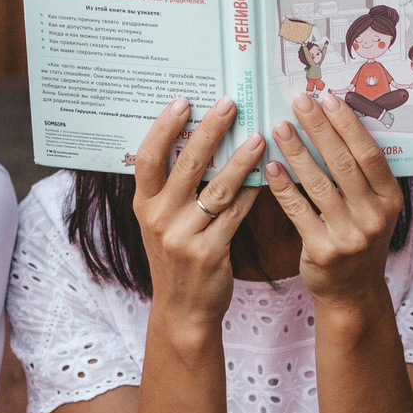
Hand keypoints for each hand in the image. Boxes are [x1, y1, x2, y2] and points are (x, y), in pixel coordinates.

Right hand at [130, 97, 265, 326]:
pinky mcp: (209, 252)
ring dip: (240, 160)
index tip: (183, 101)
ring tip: (259, 137)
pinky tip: (268, 175)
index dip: (163, 127)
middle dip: (209, 130)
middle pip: (186, 165)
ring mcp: (183, 236)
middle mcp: (159, 218)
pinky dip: (253, 192)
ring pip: (217, 188)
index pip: (147, 158)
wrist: (183, 310)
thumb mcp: (161, 224)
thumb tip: (198, 141)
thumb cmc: (177, 260)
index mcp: (144, 205)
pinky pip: (236, 214)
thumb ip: (172, 190)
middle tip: (229, 104)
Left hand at [265, 89, 402, 306]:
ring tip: (280, 126)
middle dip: (319, 128)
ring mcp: (349, 236)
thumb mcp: (374, 209)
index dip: (348, 124)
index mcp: (390, 199)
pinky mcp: (323, 251)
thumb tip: (337, 124)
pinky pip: (298, 211)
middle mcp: (374, 216)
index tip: (328, 98)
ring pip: (318, 184)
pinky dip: (283, 187)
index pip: (369, 154)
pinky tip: (270, 166)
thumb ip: (362, 176)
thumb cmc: (358, 239)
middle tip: (299, 101)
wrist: (352, 293)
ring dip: (297, 151)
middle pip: (343, 163)